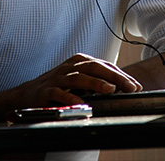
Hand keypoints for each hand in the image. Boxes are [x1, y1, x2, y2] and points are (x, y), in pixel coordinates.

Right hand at [13, 53, 142, 107]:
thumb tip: (122, 87)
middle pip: (95, 68)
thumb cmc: (59, 85)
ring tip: (110, 90)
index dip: (121, 75)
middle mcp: (71, 66)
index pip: (105, 66)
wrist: (28, 93)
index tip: (135, 86)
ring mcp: (58, 77)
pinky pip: (59, 93)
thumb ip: (97, 80)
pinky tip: (81, 102)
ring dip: (96, 84)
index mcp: (80, 61)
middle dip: (115, 77)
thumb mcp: (79, 79)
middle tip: (129, 87)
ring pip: (80, 78)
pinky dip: (71, 97)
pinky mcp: (47, 90)